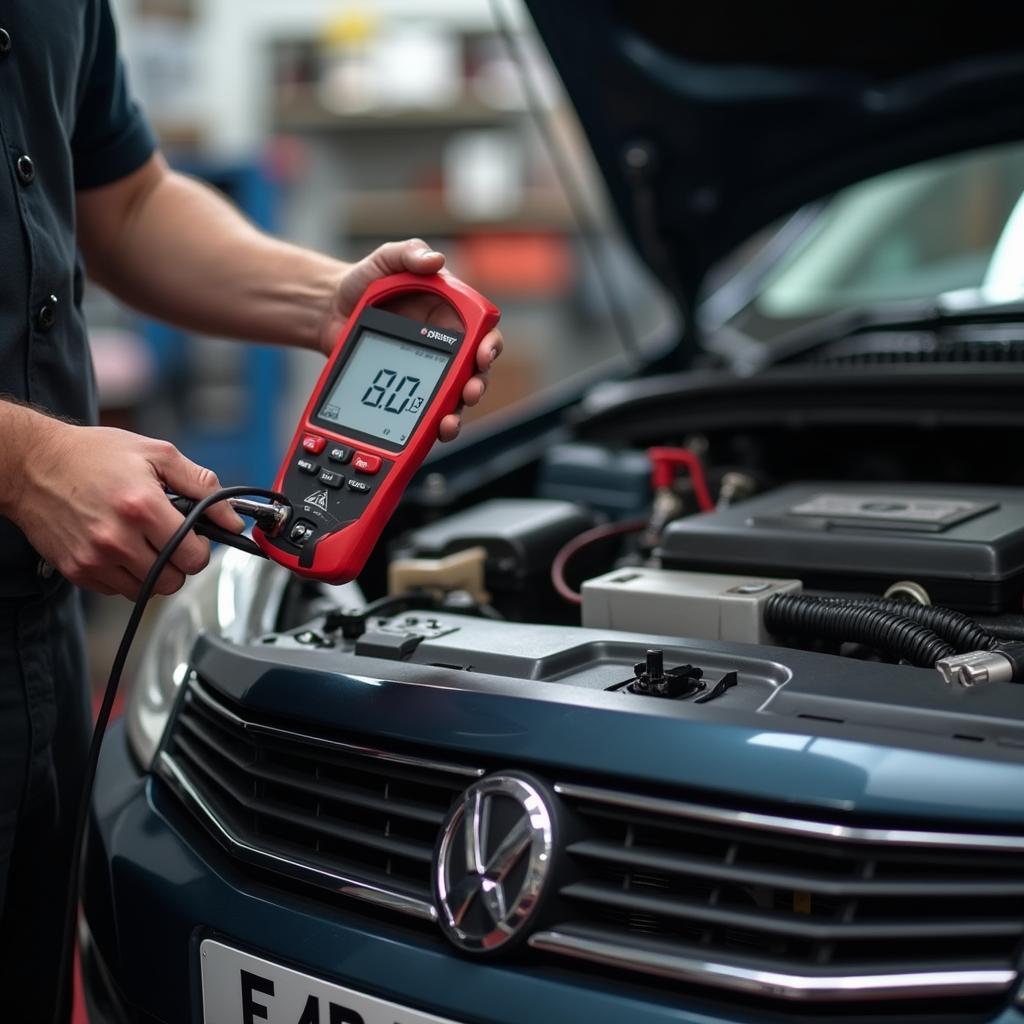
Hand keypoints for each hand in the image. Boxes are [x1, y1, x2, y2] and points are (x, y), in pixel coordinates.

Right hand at [6, 415, 243, 598]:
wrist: (33, 463)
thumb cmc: (94, 455)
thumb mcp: (157, 454)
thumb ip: (202, 485)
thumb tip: (232, 518)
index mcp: (142, 507)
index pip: (194, 556)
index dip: (201, 547)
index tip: (194, 535)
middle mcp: (117, 538)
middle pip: (173, 580)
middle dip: (180, 562)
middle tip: (170, 539)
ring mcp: (95, 558)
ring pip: (148, 590)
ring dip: (155, 571)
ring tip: (144, 541)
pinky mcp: (77, 570)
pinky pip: (118, 590)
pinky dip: (127, 574)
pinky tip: (120, 547)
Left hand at [320, 239, 502, 440]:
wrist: (329, 311)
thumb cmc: (363, 282)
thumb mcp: (385, 260)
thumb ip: (408, 253)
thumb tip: (435, 259)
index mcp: (450, 314)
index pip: (483, 332)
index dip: (491, 345)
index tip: (483, 354)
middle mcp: (446, 346)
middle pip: (475, 372)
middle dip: (477, 385)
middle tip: (469, 393)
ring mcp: (427, 372)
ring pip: (454, 398)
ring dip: (458, 413)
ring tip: (449, 422)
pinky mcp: (407, 393)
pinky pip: (424, 411)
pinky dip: (431, 425)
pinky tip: (430, 431)